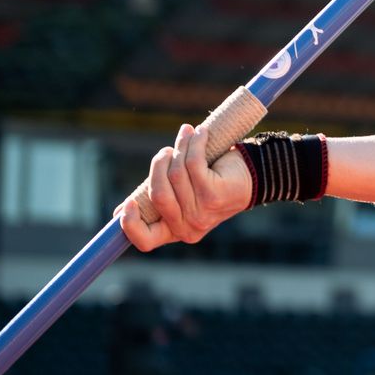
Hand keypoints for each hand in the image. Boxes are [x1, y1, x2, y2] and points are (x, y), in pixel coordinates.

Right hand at [116, 122, 253, 251]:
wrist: (252, 176)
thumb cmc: (210, 183)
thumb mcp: (181, 196)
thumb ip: (157, 201)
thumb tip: (121, 211)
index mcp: (174, 232)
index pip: (145, 241)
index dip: (130, 224)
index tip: (127, 203)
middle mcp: (187, 228)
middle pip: (158, 194)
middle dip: (158, 166)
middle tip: (166, 151)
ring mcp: (202, 213)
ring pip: (176, 175)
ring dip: (179, 148)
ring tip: (186, 135)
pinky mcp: (214, 195)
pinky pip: (194, 164)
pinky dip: (195, 143)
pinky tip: (200, 133)